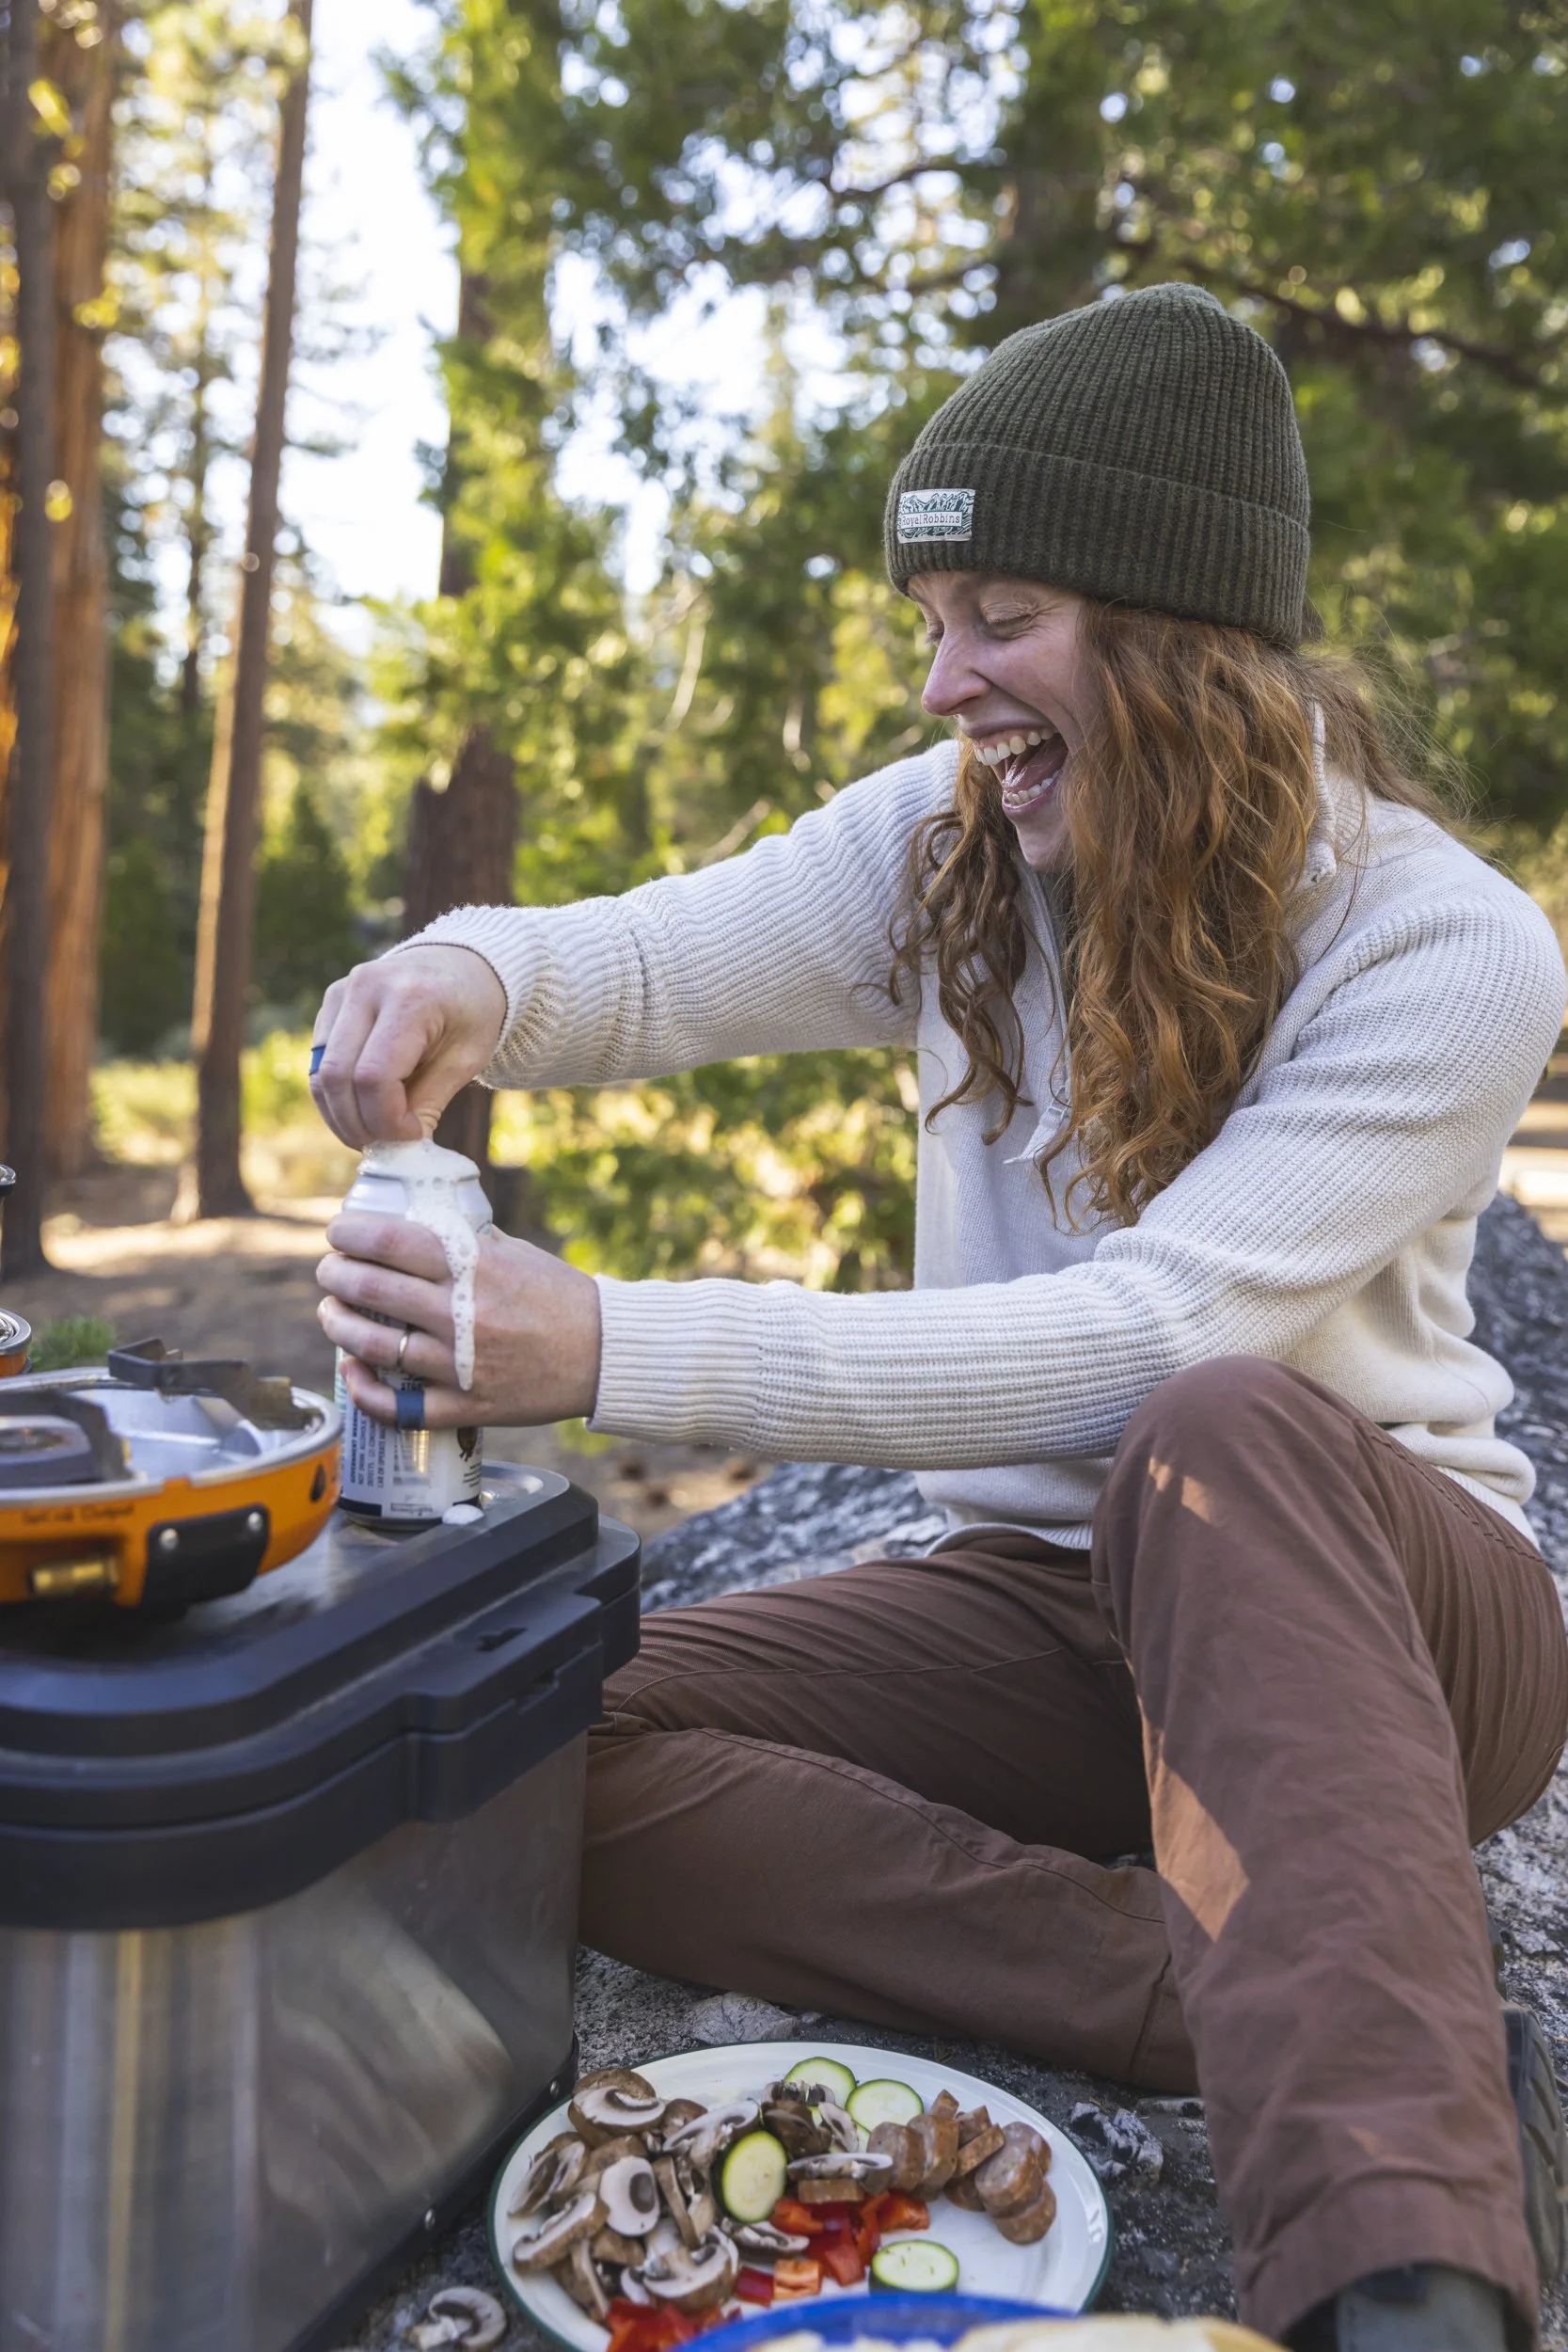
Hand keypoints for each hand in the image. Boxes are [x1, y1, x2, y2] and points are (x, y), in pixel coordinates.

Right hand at [310, 945, 507, 1147]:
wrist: (463, 965)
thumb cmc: (472, 1013)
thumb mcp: (466, 1059)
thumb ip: (429, 1102)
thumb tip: (401, 1149)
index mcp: (410, 998)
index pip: (374, 1076)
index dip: (386, 1119)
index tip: (411, 1135)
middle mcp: (366, 988)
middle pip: (337, 1077)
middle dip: (358, 1124)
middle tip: (384, 1144)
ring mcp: (342, 991)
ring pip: (320, 1073)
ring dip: (341, 1115)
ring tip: (373, 1132)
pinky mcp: (330, 1002)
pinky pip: (320, 1062)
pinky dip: (337, 1095)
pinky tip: (364, 1107)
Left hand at [317, 1212, 602, 1428]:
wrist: (606, 1354)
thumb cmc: (562, 1298)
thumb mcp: (516, 1253)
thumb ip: (466, 1242)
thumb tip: (415, 1227)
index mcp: (475, 1269)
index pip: (392, 1243)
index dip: (352, 1234)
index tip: (338, 1231)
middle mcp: (463, 1314)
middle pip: (373, 1290)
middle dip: (336, 1275)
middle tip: (330, 1271)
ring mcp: (461, 1365)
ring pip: (375, 1347)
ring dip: (339, 1326)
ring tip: (331, 1313)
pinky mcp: (468, 1405)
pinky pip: (401, 1408)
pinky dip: (366, 1393)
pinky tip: (351, 1373)